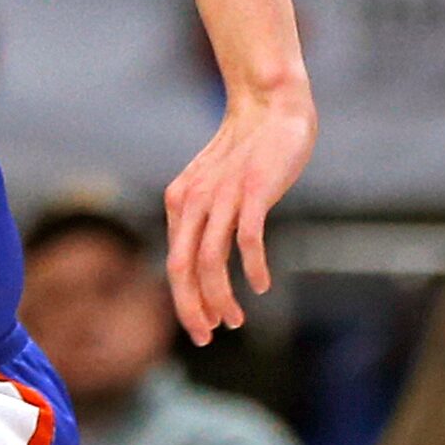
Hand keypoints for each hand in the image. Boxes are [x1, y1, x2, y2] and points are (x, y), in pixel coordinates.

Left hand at [161, 79, 314, 344]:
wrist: (268, 106)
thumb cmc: (246, 151)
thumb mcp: (214, 186)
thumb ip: (205, 218)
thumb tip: (204, 262)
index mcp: (180, 202)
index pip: (175, 263)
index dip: (186, 300)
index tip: (202, 327)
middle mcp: (193, 201)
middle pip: (182, 267)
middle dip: (191, 308)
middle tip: (207, 337)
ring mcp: (223, 195)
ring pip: (210, 259)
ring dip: (220, 296)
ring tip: (234, 320)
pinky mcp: (253, 189)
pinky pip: (247, 238)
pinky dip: (252, 267)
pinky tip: (260, 286)